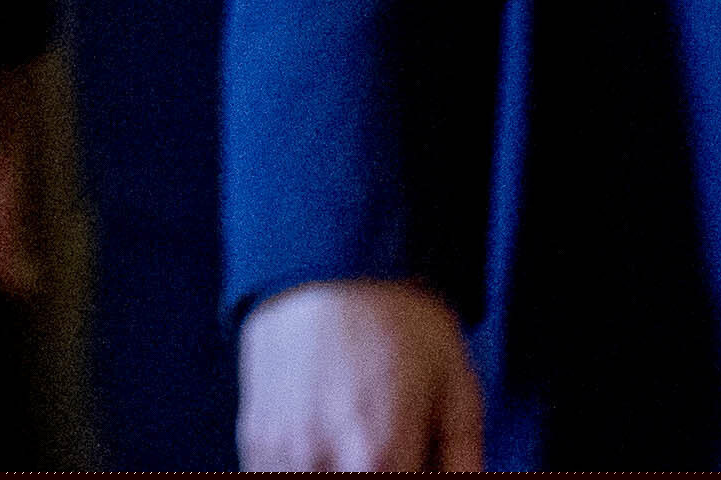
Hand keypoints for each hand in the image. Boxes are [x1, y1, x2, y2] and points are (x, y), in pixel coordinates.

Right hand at [240, 279, 483, 470]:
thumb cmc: (402, 324)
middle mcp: (323, 463)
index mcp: (380, 461)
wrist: (329, 261)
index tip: (418, 467)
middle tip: (396, 460)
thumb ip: (464, 465)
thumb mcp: (458, 393)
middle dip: (381, 473)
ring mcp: (281, 451)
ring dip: (341, 475)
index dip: (414, 477)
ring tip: (363, 453)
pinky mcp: (256, 436)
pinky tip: (331, 458)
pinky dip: (305, 474)